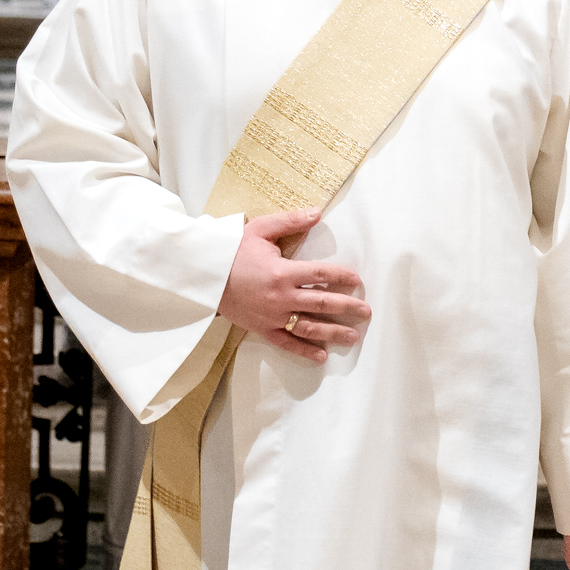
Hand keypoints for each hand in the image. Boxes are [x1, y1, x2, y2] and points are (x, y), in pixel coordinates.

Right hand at [215, 208, 371, 363]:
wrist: (203, 275)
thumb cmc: (232, 250)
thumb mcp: (260, 229)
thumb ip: (290, 221)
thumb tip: (318, 213)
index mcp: (282, 271)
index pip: (321, 274)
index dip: (342, 277)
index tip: (357, 280)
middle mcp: (281, 297)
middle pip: (322, 303)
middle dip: (347, 307)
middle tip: (366, 311)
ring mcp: (272, 316)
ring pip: (309, 327)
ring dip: (333, 332)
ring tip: (353, 336)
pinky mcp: (262, 329)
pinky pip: (287, 343)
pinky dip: (305, 351)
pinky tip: (322, 356)